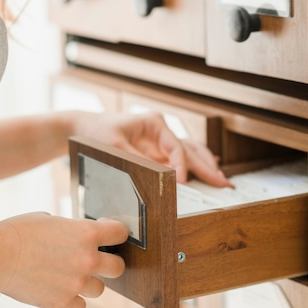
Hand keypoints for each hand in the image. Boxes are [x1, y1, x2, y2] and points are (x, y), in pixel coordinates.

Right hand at [0, 212, 127, 307]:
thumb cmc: (18, 233)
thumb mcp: (51, 220)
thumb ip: (72, 230)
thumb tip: (78, 236)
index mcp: (87, 234)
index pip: (120, 233)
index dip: (116, 233)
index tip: (109, 235)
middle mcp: (87, 259)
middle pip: (118, 267)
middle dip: (110, 263)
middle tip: (99, 261)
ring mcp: (76, 283)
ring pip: (100, 289)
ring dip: (89, 283)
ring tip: (72, 276)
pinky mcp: (62, 302)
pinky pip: (80, 305)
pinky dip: (73, 299)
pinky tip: (61, 290)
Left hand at [74, 112, 232, 186]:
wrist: (84, 128)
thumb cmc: (97, 133)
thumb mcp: (114, 147)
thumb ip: (139, 161)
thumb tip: (162, 176)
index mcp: (154, 123)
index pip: (176, 147)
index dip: (182, 166)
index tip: (184, 184)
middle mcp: (161, 131)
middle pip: (190, 150)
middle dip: (207, 168)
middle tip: (224, 183)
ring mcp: (161, 141)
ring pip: (191, 152)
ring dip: (206, 166)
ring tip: (221, 179)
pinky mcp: (157, 151)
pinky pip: (182, 157)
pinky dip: (195, 164)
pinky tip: (209, 169)